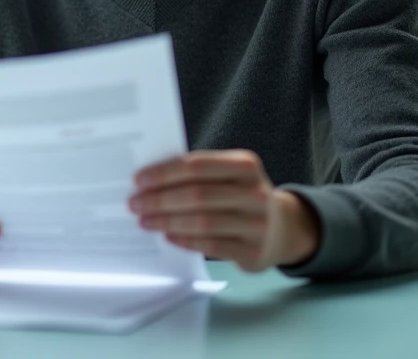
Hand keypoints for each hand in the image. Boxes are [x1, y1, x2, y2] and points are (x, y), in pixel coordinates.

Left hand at [129, 150, 320, 272]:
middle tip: (135, 204)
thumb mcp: (230, 176)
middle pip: (197, 195)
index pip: (198, 166)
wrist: (283, 229)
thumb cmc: (241, 196)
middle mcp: (255, 192)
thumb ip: (200, 174)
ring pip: (203, 222)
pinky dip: (186, 240)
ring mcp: (257, 224)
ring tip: (145, 221)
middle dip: (160, 199)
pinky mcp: (254, 251)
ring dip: (168, 221)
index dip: (165, 173)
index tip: (138, 180)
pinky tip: (168, 236)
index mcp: (245, 165)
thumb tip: (151, 180)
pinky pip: (212, 245)